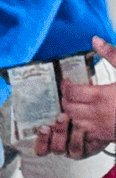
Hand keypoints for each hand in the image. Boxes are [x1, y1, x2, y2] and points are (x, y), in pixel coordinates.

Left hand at [34, 39, 115, 158]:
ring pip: (75, 122)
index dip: (66, 86)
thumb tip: (96, 40)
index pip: (71, 92)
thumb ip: (111, 55)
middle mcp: (98, 114)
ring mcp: (102, 128)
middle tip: (69, 92)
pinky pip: (86, 134)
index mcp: (102, 96)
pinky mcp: (107, 137)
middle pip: (69, 108)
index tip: (67, 81)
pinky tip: (87, 118)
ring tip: (76, 104)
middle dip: (66, 99)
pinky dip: (82, 126)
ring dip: (72, 113)